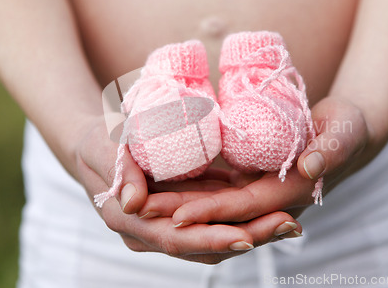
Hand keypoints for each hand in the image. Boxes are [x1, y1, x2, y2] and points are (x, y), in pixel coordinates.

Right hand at [74, 117, 301, 263]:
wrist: (98, 145)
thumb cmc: (98, 141)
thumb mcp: (103, 147)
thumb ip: (118, 171)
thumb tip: (132, 203)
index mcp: (130, 223)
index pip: (175, 238)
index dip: (210, 240)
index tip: (245, 237)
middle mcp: (152, 233)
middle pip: (203, 245)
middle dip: (247, 238)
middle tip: (288, 226)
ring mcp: (169, 225)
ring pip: (215, 236)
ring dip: (253, 230)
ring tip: (289, 222)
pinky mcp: (183, 212)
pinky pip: (215, 220)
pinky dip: (243, 216)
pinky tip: (272, 208)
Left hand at [138, 96, 373, 226]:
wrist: (345, 131)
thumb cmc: (347, 129)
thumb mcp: (345, 133)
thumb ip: (331, 149)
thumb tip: (309, 165)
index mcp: (291, 193)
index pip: (245, 208)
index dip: (213, 211)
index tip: (178, 216)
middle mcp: (270, 200)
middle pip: (219, 211)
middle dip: (181, 213)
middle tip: (141, 209)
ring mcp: (259, 191)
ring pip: (213, 202)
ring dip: (178, 203)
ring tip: (140, 199)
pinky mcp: (251, 179)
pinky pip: (217, 188)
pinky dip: (191, 189)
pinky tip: (163, 182)